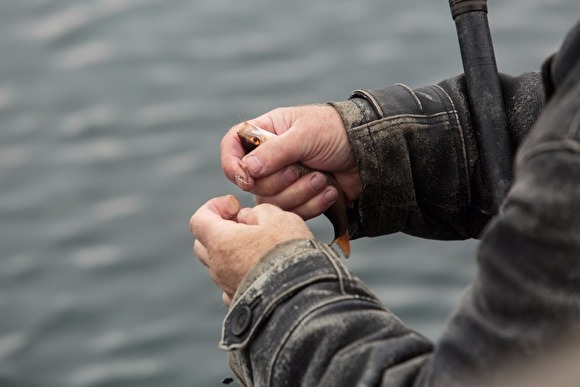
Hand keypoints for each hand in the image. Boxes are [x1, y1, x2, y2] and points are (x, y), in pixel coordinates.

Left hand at [190, 195, 312, 304]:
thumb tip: (247, 217)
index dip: (214, 207)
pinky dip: (238, 272)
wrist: (300, 294)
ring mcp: (226, 286)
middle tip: (245, 225)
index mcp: (221, 241)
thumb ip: (258, 211)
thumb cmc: (289, 252)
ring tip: (257, 247)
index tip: (236, 205)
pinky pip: (229, 283)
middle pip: (203, 243)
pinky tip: (259, 269)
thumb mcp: (279, 218)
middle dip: (219, 229)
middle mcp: (218, 266)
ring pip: (217, 264)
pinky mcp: (238, 301)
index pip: (199, 220)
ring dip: (230, 252)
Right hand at [221, 104, 361, 220]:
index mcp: (266, 132)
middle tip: (300, 170)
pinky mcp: (299, 199)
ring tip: (321, 179)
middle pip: (252, 182)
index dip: (232, 164)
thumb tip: (247, 169)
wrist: (370, 153)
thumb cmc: (337, 131)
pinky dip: (312, 205)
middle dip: (279, 182)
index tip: (246, 178)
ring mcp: (283, 181)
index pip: (232, 145)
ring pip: (271, 202)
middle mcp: (269, 158)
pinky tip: (329, 191)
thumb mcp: (306, 134)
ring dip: (299, 193)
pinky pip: (292, 213)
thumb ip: (275, 151)